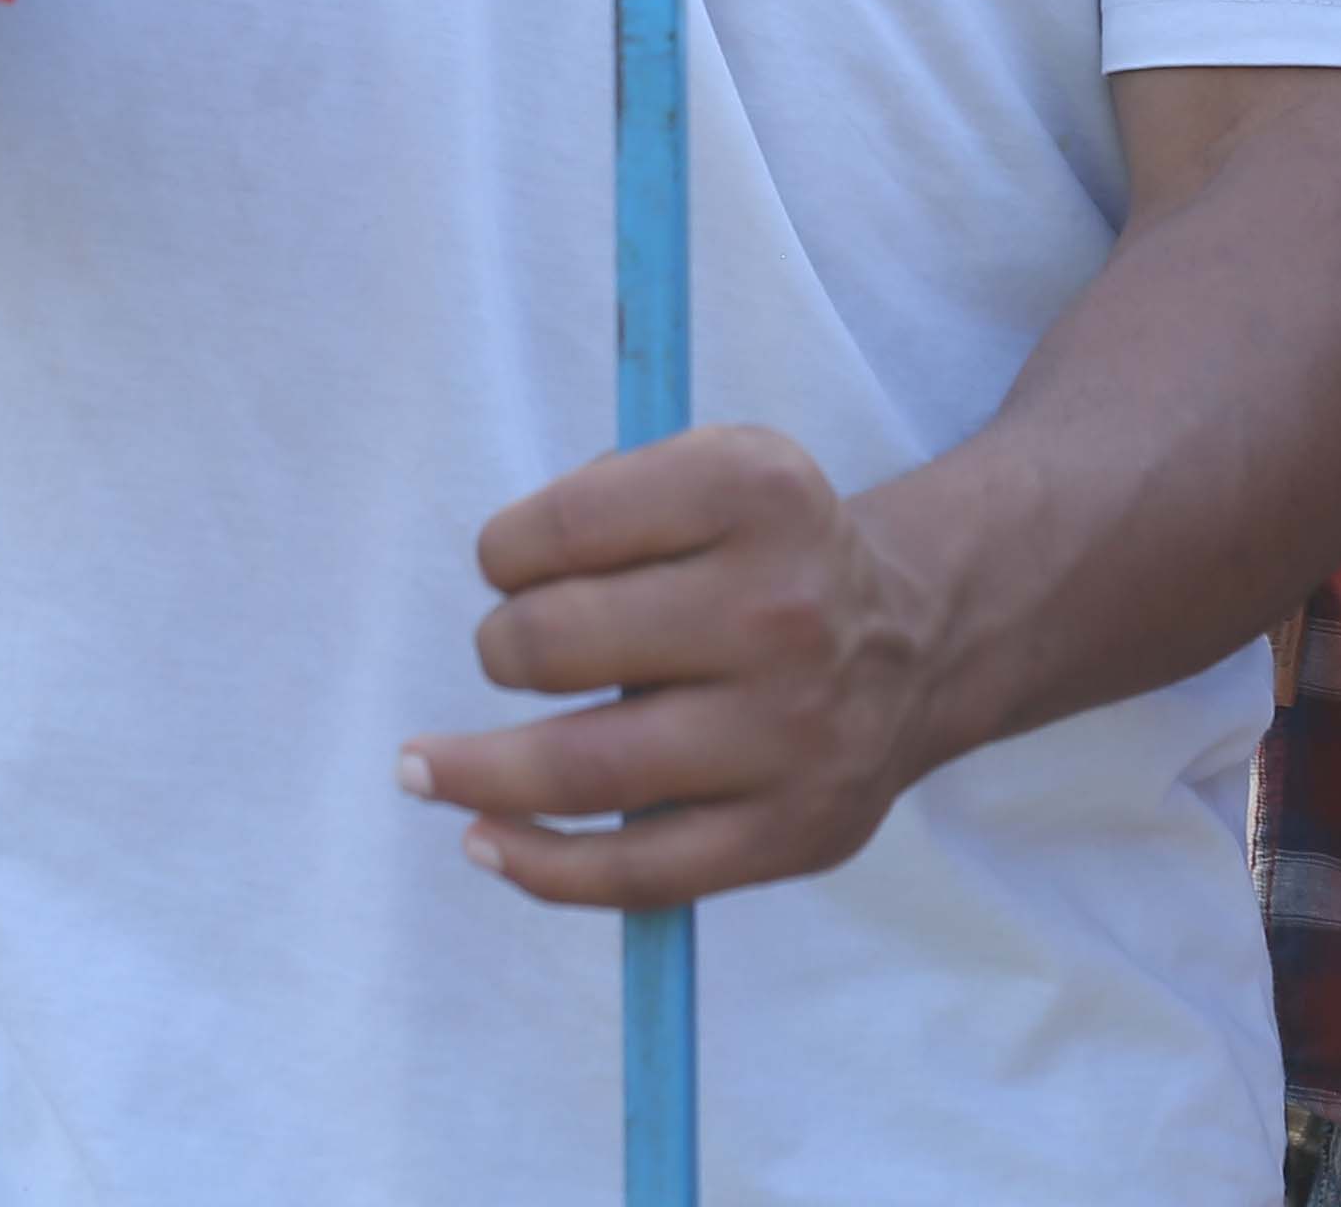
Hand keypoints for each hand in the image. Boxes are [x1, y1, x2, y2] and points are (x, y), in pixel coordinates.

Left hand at [400, 426, 934, 903]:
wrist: (915, 640)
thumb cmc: (768, 555)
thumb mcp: (719, 466)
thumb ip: (605, 496)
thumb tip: (499, 579)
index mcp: (761, 493)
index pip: (558, 528)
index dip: (504, 550)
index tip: (512, 565)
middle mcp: (783, 609)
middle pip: (549, 645)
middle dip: (500, 647)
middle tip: (514, 650)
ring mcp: (791, 731)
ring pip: (576, 769)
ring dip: (472, 771)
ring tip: (425, 766)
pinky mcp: (790, 832)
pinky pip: (629, 872)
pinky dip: (533, 862)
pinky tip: (483, 838)